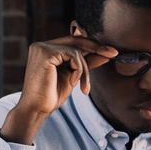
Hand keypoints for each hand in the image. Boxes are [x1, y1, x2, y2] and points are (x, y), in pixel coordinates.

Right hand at [0, 36, 116, 144]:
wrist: (37, 109)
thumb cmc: (51, 95)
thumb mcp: (73, 76)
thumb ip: (86, 64)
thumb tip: (105, 54)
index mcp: (46, 49)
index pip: (73, 42)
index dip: (92, 45)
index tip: (110, 52)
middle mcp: (42, 45)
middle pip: (76, 40)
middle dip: (96, 47)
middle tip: (113, 54)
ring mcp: (42, 47)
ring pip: (76, 50)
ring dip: (85, 70)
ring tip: (83, 87)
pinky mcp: (45, 53)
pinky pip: (73, 55)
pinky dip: (79, 70)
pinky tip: (73, 83)